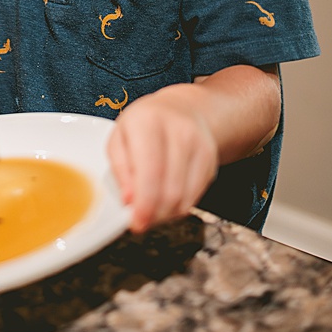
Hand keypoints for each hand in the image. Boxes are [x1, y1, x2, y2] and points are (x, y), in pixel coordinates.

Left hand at [107, 91, 218, 233]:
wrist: (183, 109)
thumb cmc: (144, 125)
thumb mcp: (119, 137)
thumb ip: (120, 168)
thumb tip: (129, 200)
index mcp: (147, 123)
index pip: (149, 172)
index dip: (144, 203)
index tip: (136, 222)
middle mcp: (178, 132)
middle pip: (170, 189)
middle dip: (154, 214)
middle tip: (141, 221)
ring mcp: (200, 145)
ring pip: (185, 196)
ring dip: (167, 214)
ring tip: (152, 212)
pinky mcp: (212, 159)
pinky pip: (197, 195)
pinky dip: (180, 206)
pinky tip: (167, 203)